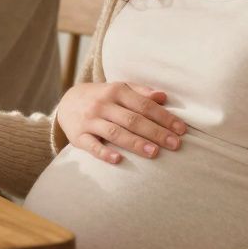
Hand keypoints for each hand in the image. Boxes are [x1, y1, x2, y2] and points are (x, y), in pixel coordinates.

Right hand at [56, 81, 186, 162]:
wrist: (66, 102)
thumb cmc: (101, 97)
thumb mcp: (119, 88)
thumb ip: (141, 92)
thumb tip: (163, 96)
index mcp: (116, 91)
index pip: (144, 105)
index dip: (164, 117)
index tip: (181, 130)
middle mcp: (102, 104)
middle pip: (132, 119)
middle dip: (155, 132)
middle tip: (175, 144)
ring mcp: (89, 120)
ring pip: (114, 132)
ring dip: (135, 142)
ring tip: (154, 152)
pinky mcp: (78, 136)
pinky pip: (91, 146)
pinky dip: (104, 153)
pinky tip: (117, 160)